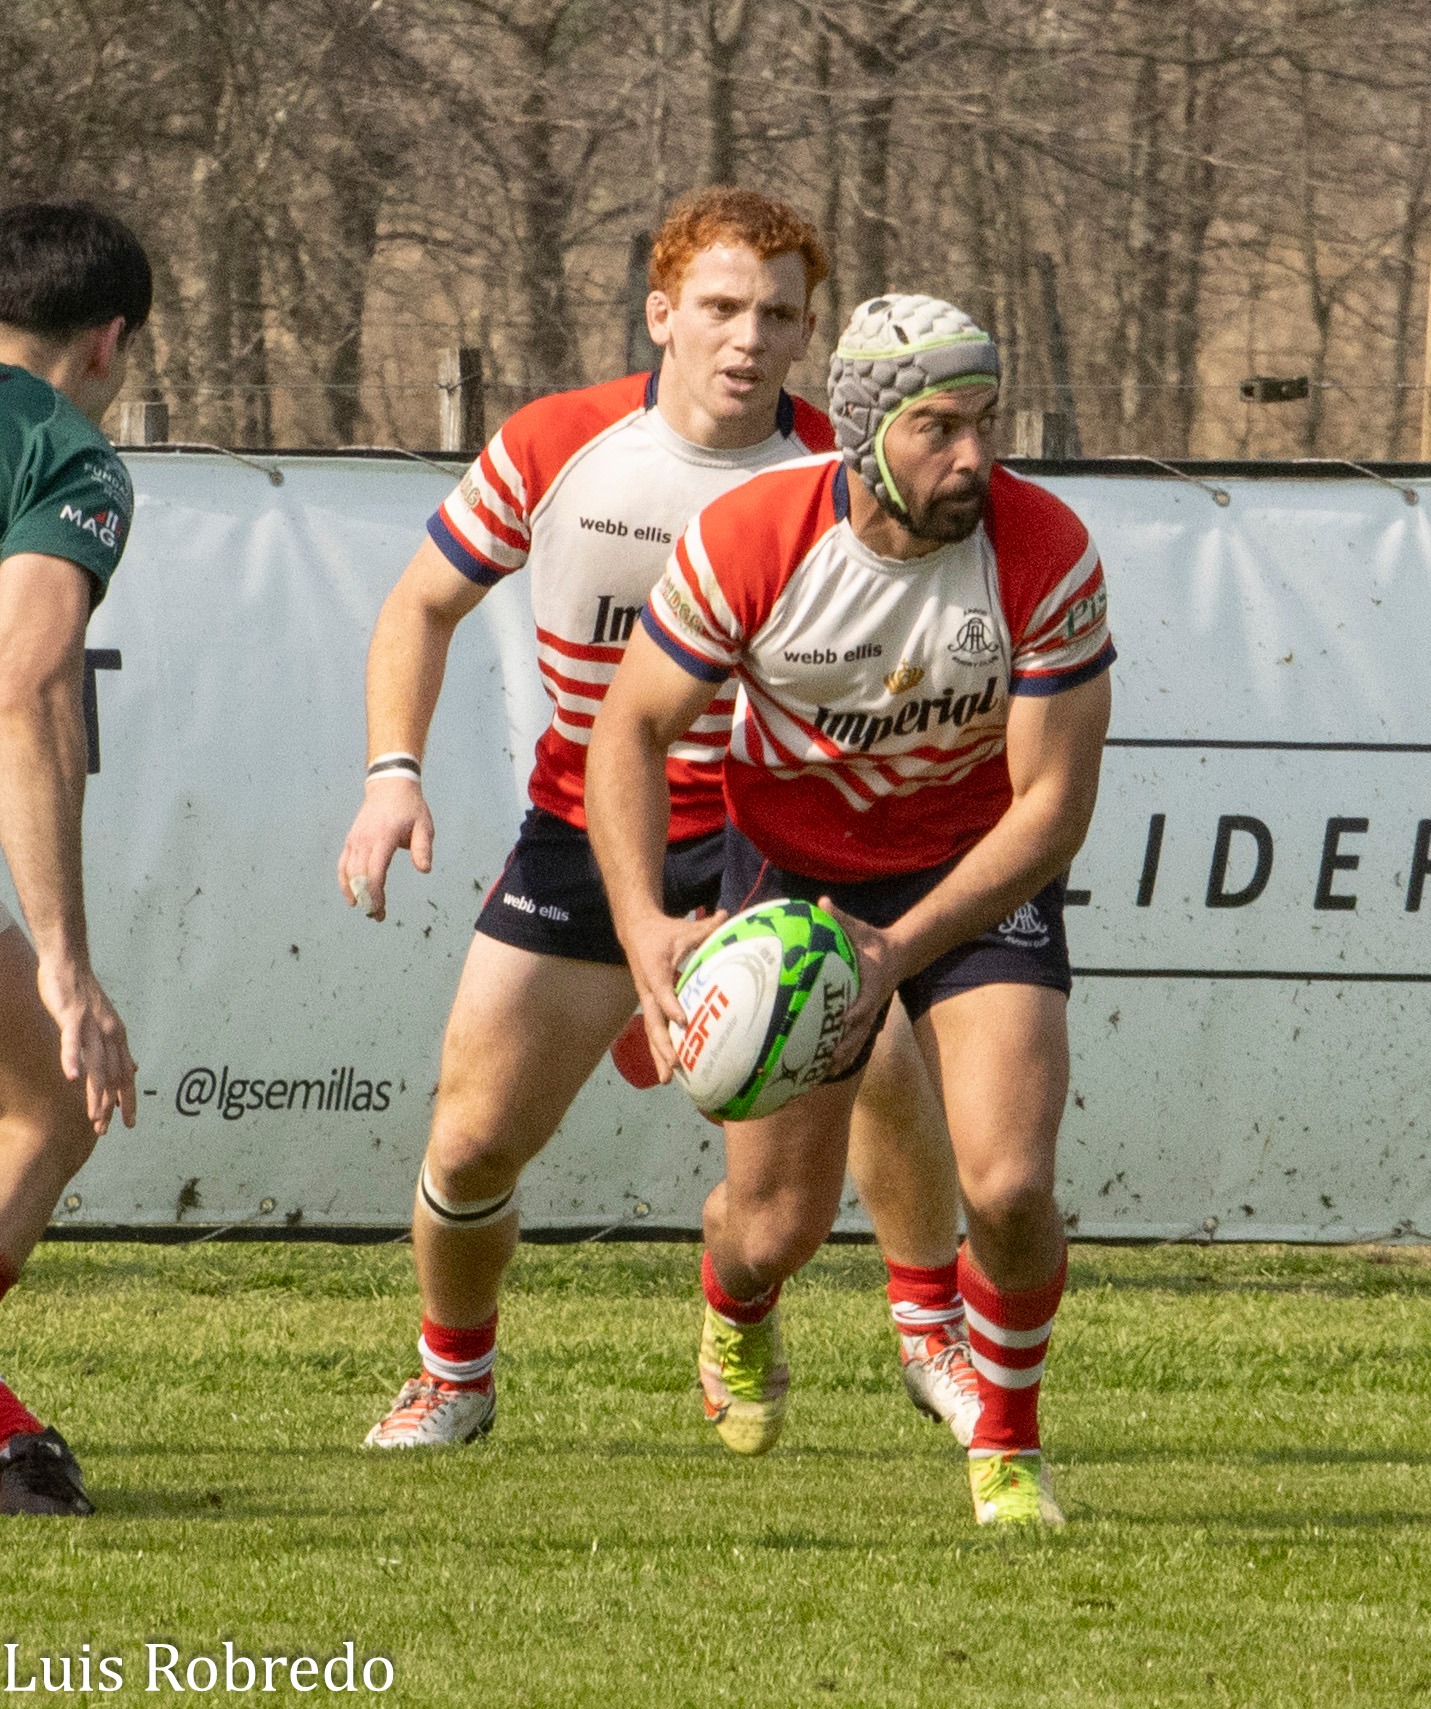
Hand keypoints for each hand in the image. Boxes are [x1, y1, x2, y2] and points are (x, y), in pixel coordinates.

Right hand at [36, 957, 137, 1135]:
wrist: (70, 964)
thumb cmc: (82, 996)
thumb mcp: (105, 1024)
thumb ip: (116, 1049)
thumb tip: (131, 1070)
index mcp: (118, 1037)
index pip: (126, 1074)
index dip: (128, 1099)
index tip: (129, 1122)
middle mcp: (110, 1034)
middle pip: (113, 1076)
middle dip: (111, 1105)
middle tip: (105, 1129)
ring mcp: (92, 1026)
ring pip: (97, 1065)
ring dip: (96, 1093)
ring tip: (94, 1117)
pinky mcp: (73, 1018)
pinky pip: (73, 1042)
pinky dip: (74, 1060)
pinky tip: (73, 1079)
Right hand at [337, 777, 432, 921]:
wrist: (390, 785)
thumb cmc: (410, 807)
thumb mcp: (424, 825)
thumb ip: (423, 848)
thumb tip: (424, 870)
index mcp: (383, 837)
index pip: (375, 871)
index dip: (375, 893)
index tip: (380, 909)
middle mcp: (365, 839)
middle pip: (359, 876)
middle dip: (366, 899)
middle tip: (377, 916)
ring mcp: (355, 839)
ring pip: (348, 872)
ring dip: (355, 893)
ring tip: (366, 910)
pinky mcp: (351, 840)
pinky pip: (343, 864)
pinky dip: (344, 881)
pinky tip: (352, 896)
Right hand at [621, 908, 727, 1082]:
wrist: (635, 932)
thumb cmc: (664, 932)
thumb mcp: (685, 928)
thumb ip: (707, 927)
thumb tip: (728, 916)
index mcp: (654, 968)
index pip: (662, 990)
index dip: (671, 1005)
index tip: (683, 1020)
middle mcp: (647, 988)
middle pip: (652, 1021)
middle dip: (662, 1044)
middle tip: (674, 1064)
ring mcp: (646, 1000)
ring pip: (651, 1031)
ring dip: (658, 1055)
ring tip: (667, 1079)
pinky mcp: (649, 1006)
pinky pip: (654, 1030)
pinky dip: (660, 1051)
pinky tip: (668, 1072)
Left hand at [817, 897, 906, 1078]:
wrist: (899, 955)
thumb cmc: (875, 941)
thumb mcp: (859, 928)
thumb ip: (841, 917)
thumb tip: (822, 901)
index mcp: (872, 983)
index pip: (865, 1001)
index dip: (856, 1011)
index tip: (844, 1019)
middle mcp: (871, 1003)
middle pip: (860, 1030)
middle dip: (845, 1046)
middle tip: (827, 1060)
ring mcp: (870, 1014)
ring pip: (858, 1041)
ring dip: (843, 1057)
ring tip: (824, 1074)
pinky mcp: (866, 1019)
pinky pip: (855, 1041)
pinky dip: (845, 1056)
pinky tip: (828, 1071)